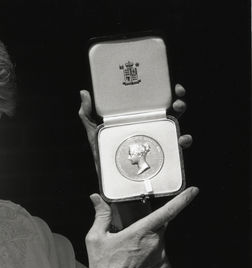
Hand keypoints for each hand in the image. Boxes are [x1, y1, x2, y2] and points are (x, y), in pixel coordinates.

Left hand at [78, 84, 192, 169]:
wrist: (110, 181)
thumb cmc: (103, 154)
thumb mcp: (95, 132)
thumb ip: (88, 115)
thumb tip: (84, 93)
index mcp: (137, 118)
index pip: (154, 101)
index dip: (166, 91)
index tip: (172, 86)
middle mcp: (150, 127)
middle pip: (170, 111)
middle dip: (179, 103)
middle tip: (177, 101)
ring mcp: (157, 141)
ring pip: (176, 127)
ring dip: (182, 119)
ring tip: (179, 114)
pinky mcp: (162, 156)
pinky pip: (177, 148)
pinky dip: (183, 141)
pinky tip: (181, 140)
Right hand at [84, 187, 198, 267]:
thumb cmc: (102, 267)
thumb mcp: (96, 237)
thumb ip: (101, 215)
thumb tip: (96, 199)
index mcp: (140, 232)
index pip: (167, 212)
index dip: (182, 200)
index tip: (192, 191)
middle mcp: (155, 244)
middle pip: (158, 225)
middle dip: (146, 226)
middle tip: (128, 236)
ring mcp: (161, 258)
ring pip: (158, 240)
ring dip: (146, 241)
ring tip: (127, 253)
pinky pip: (158, 254)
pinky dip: (148, 254)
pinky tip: (133, 263)